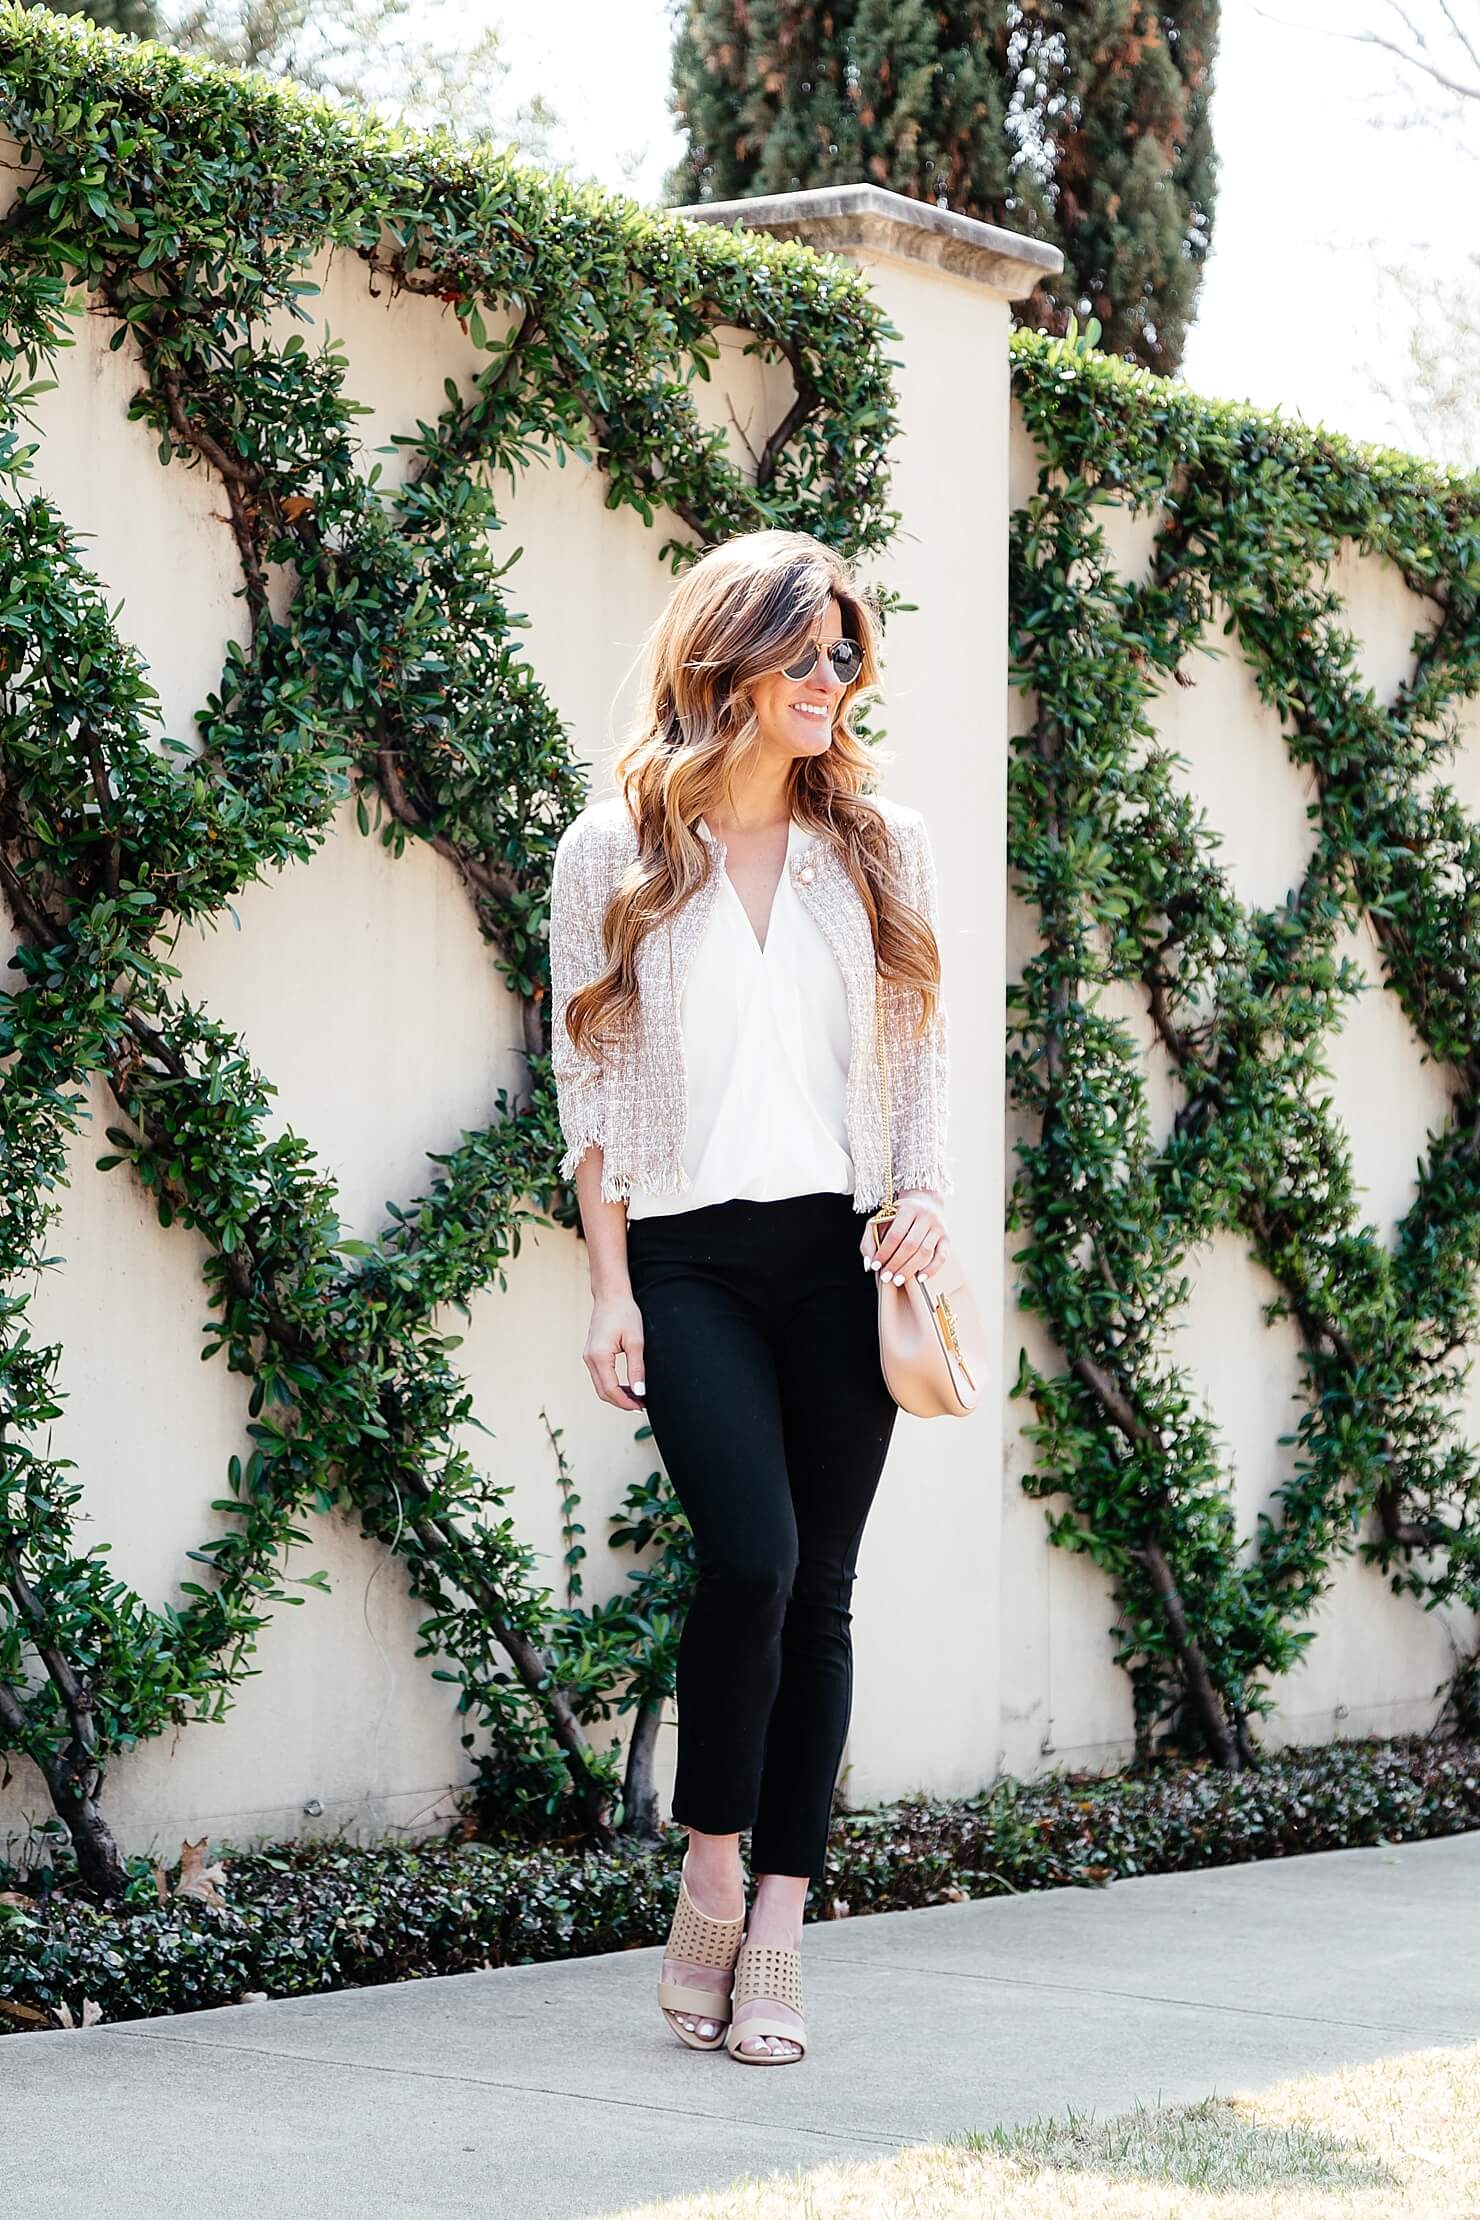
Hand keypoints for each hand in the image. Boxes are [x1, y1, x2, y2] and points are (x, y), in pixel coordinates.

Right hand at [585, 1292, 646, 1411]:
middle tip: (640, 1405)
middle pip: (603, 1392)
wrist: (611, 1295)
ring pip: (600, 1386)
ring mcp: (588, 1356)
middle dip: (621, 1402)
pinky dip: (612, 1385)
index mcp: (599, 1357)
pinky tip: (626, 1386)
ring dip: (616, 1395)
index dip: (626, 1402)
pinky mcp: (591, 1354)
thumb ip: (637, 1369)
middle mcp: (590, 1358)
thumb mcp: (636, 1342)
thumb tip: (640, 1392)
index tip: (641, 1407)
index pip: (611, 1390)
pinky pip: (600, 1376)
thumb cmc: (624, 1313)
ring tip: (636, 1397)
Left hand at [859, 1188, 950, 1286]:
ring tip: (897, 1280)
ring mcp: (938, 1227)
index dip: (884, 1252)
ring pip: (925, 1252)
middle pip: (910, 1245)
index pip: (895, 1234)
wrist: (926, 1203)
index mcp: (907, 1209)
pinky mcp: (947, 1238)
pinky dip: (931, 1269)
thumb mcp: (880, 1220)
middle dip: (896, 1263)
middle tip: (886, 1277)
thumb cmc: (898, 1216)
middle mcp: (926, 1216)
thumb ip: (869, 1240)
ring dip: (910, 1269)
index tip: (876, 1266)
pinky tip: (920, 1278)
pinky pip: (942, 1257)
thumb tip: (869, 1264)